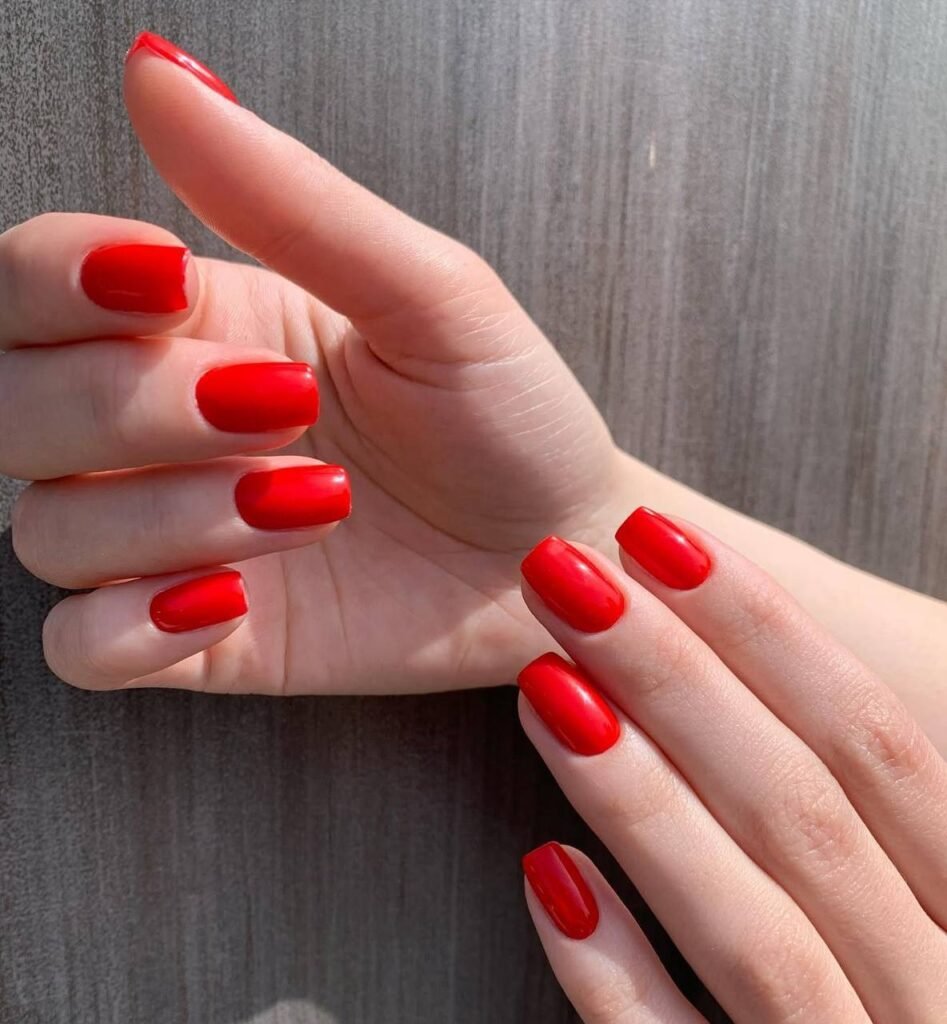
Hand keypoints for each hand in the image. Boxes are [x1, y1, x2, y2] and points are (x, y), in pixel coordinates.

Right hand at [2, 33, 623, 692]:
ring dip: (165, 519)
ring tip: (310, 505)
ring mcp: (178, 539)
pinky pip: (83, 647)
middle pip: (15, 407)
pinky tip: (228, 600)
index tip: (165, 287)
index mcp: (204, 324)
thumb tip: (163, 73)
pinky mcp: (206, 635)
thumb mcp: (429, 295)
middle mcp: (167, 431)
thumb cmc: (510, 416)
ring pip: (48, 532)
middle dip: (130, 411)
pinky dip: (127, 630)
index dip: (55, 282)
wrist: (563, 550)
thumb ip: (291, 200)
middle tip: (278, 407)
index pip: (30, 284)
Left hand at [516, 510, 946, 1020]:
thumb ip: (894, 823)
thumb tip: (812, 692)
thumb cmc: (903, 990)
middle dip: (682, 677)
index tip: (655, 539)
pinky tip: (543, 878)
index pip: (880, 746)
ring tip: (542, 686)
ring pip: (759, 932)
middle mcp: (944, 1003)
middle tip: (567, 575)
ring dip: (641, 800)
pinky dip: (617, 981)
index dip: (768, 631)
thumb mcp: (927, 901)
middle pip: (810, 812)